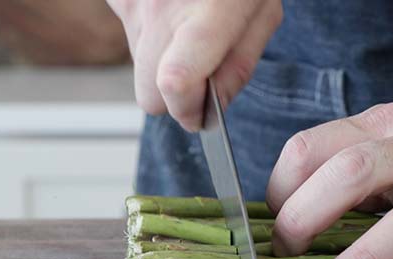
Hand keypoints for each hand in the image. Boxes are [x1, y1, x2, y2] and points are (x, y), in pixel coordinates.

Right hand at [107, 0, 282, 130]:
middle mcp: (161, 10)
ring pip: (138, 68)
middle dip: (174, 98)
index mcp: (208, 14)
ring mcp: (133, 3)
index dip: (187, 110)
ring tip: (188, 27)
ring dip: (162, 62)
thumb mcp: (262, 12)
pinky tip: (171, 10)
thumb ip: (240, 64)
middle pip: (149, 96)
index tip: (201, 114)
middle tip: (199, 76)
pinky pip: (130, 38)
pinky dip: (150, 35)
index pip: (176, 80)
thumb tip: (215, 105)